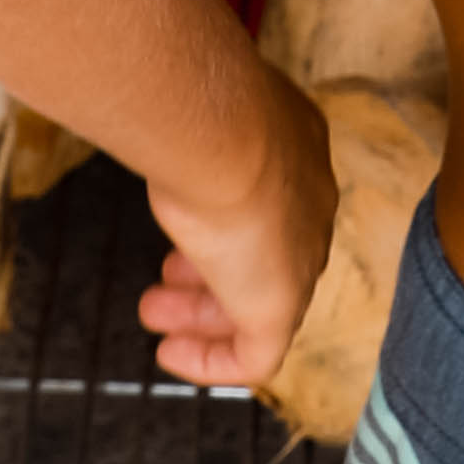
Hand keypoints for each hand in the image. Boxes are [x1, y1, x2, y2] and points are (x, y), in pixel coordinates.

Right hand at [141, 74, 337, 395]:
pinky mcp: (280, 310)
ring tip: (155, 313)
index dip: (225, 216)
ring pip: (258, 300)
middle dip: (209, 269)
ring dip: (203, 311)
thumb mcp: (198, 108)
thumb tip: (160, 101)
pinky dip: (214, 361)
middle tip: (164, 280)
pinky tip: (173, 354)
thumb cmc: (203, 110)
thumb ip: (191, 115)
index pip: (271, 197)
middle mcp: (308, 203)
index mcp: (298, 149)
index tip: (184, 226)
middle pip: (265, 251)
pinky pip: (256, 355)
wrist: (228, 135)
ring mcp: (299, 259)